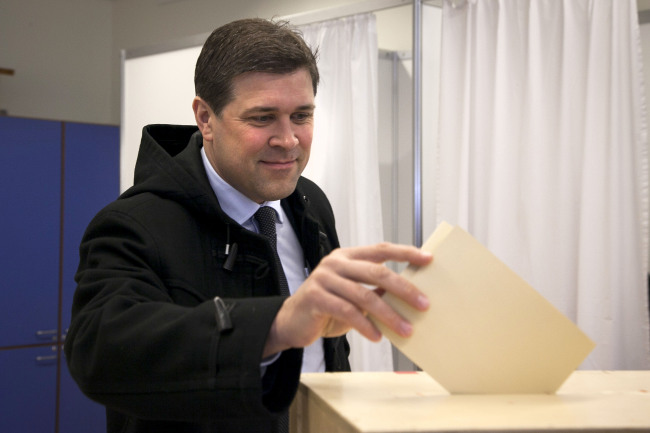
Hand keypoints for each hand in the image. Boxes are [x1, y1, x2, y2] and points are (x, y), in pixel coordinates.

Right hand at [263, 242, 431, 357]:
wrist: (292, 321)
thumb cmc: (327, 307)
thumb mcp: (353, 295)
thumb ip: (375, 289)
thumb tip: (409, 293)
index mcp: (348, 257)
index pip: (381, 249)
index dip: (405, 253)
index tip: (428, 259)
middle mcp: (336, 263)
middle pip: (376, 270)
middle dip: (403, 288)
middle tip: (423, 304)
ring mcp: (324, 278)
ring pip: (363, 295)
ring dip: (388, 315)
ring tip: (405, 329)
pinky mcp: (315, 297)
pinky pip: (346, 311)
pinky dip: (365, 325)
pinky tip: (377, 336)